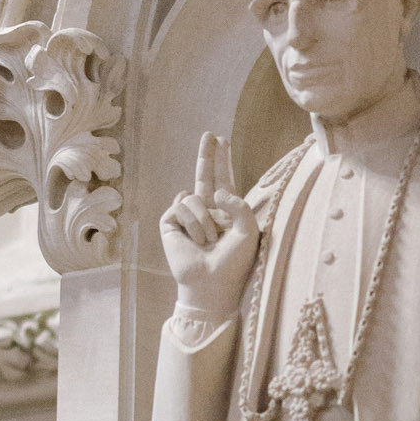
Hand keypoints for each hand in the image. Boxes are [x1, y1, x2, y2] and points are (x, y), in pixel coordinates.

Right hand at [160, 131, 259, 326]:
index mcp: (226, 212)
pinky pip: (180, 206)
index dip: (222, 160)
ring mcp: (186, 217)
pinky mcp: (170, 223)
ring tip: (209, 241)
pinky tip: (195, 240)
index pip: (224, 180)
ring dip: (204, 220)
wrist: (212, 285)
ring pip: (193, 196)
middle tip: (208, 135)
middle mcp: (206, 211)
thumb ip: (240, 205)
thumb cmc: (234, 263)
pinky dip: (192, 223)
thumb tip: (214, 193)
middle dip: (206, 155)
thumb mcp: (249, 231)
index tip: (221, 141)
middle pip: (204, 175)